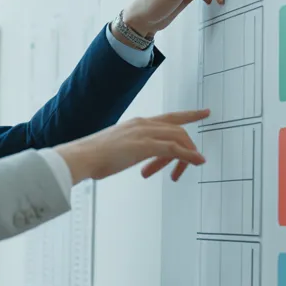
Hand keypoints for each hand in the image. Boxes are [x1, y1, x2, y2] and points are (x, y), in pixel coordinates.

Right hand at [55, 109, 210, 183]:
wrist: (81, 157)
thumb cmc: (94, 156)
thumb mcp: (119, 149)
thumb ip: (132, 149)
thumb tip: (136, 157)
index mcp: (137, 123)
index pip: (169, 117)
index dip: (188, 115)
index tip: (203, 113)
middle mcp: (143, 124)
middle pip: (177, 130)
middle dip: (187, 147)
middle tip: (190, 163)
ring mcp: (144, 133)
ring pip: (178, 138)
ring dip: (186, 156)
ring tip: (180, 173)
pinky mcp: (145, 145)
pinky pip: (174, 149)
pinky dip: (188, 156)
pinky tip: (195, 162)